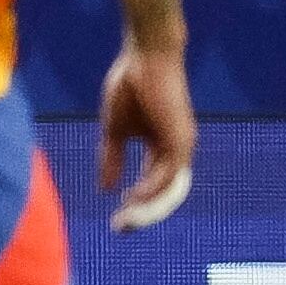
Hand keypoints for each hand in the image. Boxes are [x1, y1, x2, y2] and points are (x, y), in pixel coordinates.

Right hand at [98, 39, 195, 230]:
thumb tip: (105, 189)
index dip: (136, 207)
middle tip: (121, 229)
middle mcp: (175, 151)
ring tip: (125, 220)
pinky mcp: (180, 138)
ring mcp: (181, 145)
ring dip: (149, 209)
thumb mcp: (114, 129)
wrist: (144, 55)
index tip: (115, 222)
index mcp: (160, 149)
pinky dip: (152, 188)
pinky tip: (132, 198)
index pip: (152, 187)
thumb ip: (111, 158)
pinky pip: (169, 173)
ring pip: (170, 190)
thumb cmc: (130, 85)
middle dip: (144, 216)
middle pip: (164, 195)